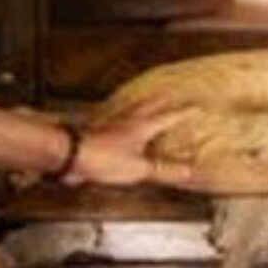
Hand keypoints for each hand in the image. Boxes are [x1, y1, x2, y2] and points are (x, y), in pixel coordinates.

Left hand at [65, 105, 198, 188]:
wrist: (70, 155)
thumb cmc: (104, 159)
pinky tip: (119, 124)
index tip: (196, 107)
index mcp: (142, 127)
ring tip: (147, 104)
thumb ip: (163, 170)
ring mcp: (111, 125)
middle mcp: (127, 121)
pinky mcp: (97, 133)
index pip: (168, 117)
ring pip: (131, 111)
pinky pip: (116, 122)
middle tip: (170, 96)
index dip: (184, 113)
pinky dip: (123, 120)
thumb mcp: (139, 168)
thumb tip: (187, 171)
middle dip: (162, 102)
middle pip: (148, 107)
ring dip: (141, 107)